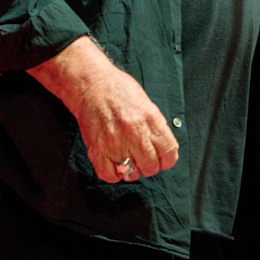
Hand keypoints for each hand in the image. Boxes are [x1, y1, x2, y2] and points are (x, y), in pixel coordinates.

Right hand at [28, 36, 178, 182]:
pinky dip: (113, 173)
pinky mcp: (97, 150)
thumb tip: (163, 147)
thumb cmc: (118, 90)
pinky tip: (114, 162)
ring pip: (132, 174)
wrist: (91, 84)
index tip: (161, 158)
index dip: (166, 159)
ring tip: (127, 158)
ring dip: (131, 169)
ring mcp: (115, 143)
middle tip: (142, 157)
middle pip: (151, 167)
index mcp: (150, 119)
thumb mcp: (146, 103)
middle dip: (149, 165)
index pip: (169, 153)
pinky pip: (110, 175)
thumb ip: (156, 126)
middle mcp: (135, 133)